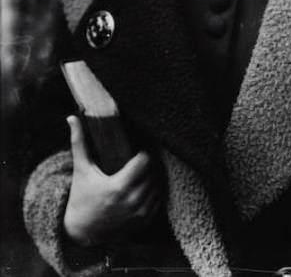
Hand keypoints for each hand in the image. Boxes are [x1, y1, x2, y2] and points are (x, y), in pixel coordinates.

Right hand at [62, 116, 161, 246]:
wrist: (82, 231)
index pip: (146, 161)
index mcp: (118, 187)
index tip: (139, 150)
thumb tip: (72, 118)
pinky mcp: (146, 220)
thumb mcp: (81, 170)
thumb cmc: (81, 197)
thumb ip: (79, 143)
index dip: (144, 153)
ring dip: (154, 177)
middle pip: (154, 172)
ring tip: (144, 172)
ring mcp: (141, 212)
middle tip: (141, 160)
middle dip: (149, 165)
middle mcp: (133, 201)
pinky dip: (155, 191)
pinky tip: (146, 186)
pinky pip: (160, 199)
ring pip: (159, 185)